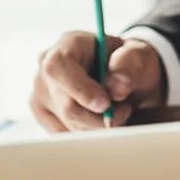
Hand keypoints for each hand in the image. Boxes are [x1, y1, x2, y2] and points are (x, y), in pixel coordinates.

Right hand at [30, 31, 164, 131]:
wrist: (125, 78)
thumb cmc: (129, 63)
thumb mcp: (139, 55)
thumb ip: (130, 63)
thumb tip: (117, 86)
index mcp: (67, 44)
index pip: (58, 67)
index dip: (80, 89)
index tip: (105, 103)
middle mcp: (46, 69)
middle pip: (67, 105)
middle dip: (100, 116)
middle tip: (124, 111)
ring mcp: (40, 94)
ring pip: (67, 125)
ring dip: (98, 126)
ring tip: (117, 111)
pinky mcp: (43, 116)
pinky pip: (66, 134)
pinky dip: (88, 132)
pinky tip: (101, 119)